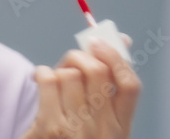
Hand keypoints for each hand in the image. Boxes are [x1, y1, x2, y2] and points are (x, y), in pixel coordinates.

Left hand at [20, 33, 140, 137]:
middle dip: (80, 55)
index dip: (116, 57)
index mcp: (121, 128)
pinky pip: (48, 81)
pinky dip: (41, 72)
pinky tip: (39, 80)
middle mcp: (102, 129)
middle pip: (97, 72)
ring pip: (70, 74)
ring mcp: (76, 129)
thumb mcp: (101, 123)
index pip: (130, 85)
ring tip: (54, 77)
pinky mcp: (50, 128)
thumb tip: (123, 40)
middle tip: (70, 60)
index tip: (99, 42)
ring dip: (58, 67)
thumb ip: (109, 88)